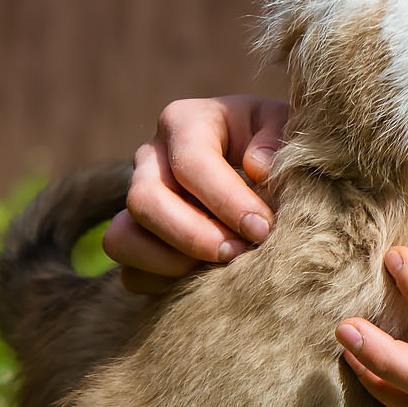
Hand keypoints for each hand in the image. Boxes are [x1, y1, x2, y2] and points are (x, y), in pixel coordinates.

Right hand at [102, 95, 292, 286]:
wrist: (268, 175)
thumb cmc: (277, 147)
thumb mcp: (285, 129)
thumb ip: (277, 139)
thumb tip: (256, 168)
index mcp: (186, 122)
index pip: (191, 159)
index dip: (225, 199)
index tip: (261, 228)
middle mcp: (151, 158)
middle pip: (144, 199)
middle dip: (193, 235)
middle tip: (237, 253)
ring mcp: (137, 200)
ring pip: (122, 238)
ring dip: (170, 262)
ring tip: (219, 269)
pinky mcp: (136, 239)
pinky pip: (129, 272)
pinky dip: (163, 284)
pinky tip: (204, 281)